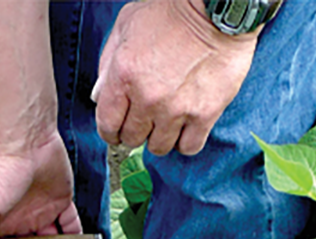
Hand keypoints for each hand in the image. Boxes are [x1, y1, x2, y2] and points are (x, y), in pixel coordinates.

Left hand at [92, 0, 257, 155]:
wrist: (216, 8)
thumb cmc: (171, 11)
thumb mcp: (127, 25)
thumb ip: (108, 63)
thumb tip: (99, 97)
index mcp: (124, 75)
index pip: (107, 125)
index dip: (110, 130)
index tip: (117, 129)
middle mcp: (148, 98)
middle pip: (132, 139)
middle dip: (135, 130)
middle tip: (145, 118)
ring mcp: (176, 109)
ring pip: (159, 147)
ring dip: (160, 136)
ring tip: (167, 118)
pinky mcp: (204, 115)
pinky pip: (188, 147)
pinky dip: (186, 140)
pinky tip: (187, 125)